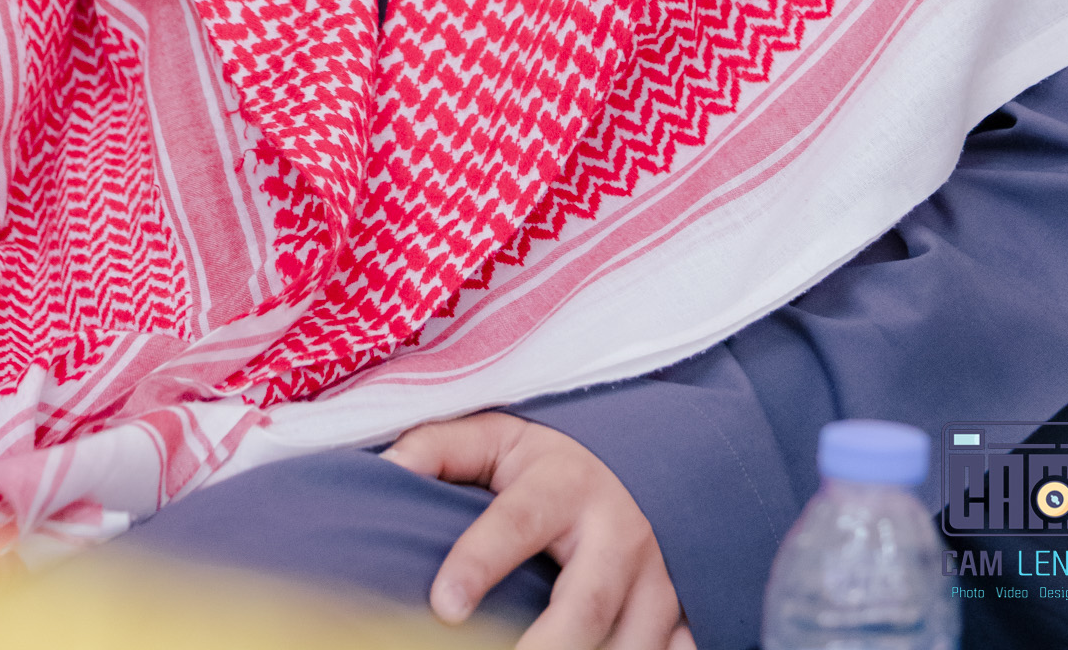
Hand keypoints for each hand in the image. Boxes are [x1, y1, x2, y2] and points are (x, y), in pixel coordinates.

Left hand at [383, 411, 695, 649]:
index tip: (442, 606)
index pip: (519, 522)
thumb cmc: (555, 463)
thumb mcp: (502, 439)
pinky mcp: (682, 615)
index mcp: (566, 483)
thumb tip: (384, 468)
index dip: (480, 561)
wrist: (657, 458)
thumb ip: (442, 449)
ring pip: (631, 647)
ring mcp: (659, 580)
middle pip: (584, 607)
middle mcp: (619, 532)